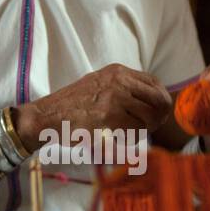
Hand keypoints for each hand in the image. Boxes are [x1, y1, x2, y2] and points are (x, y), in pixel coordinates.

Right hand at [12, 64, 172, 152]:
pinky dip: (131, 138)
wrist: (47, 116)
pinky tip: (119, 138)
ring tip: (129, 133)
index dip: (161, 100)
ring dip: (144, 130)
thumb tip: (151, 102)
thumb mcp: (99, 84)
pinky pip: (136, 131)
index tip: (158, 112)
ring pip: (149, 117)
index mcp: (117, 71)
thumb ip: (123, 88)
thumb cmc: (72, 105)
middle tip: (150, 127)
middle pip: (159, 100)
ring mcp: (115, 98)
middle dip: (159, 117)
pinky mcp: (110, 116)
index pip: (155, 82)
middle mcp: (119, 81)